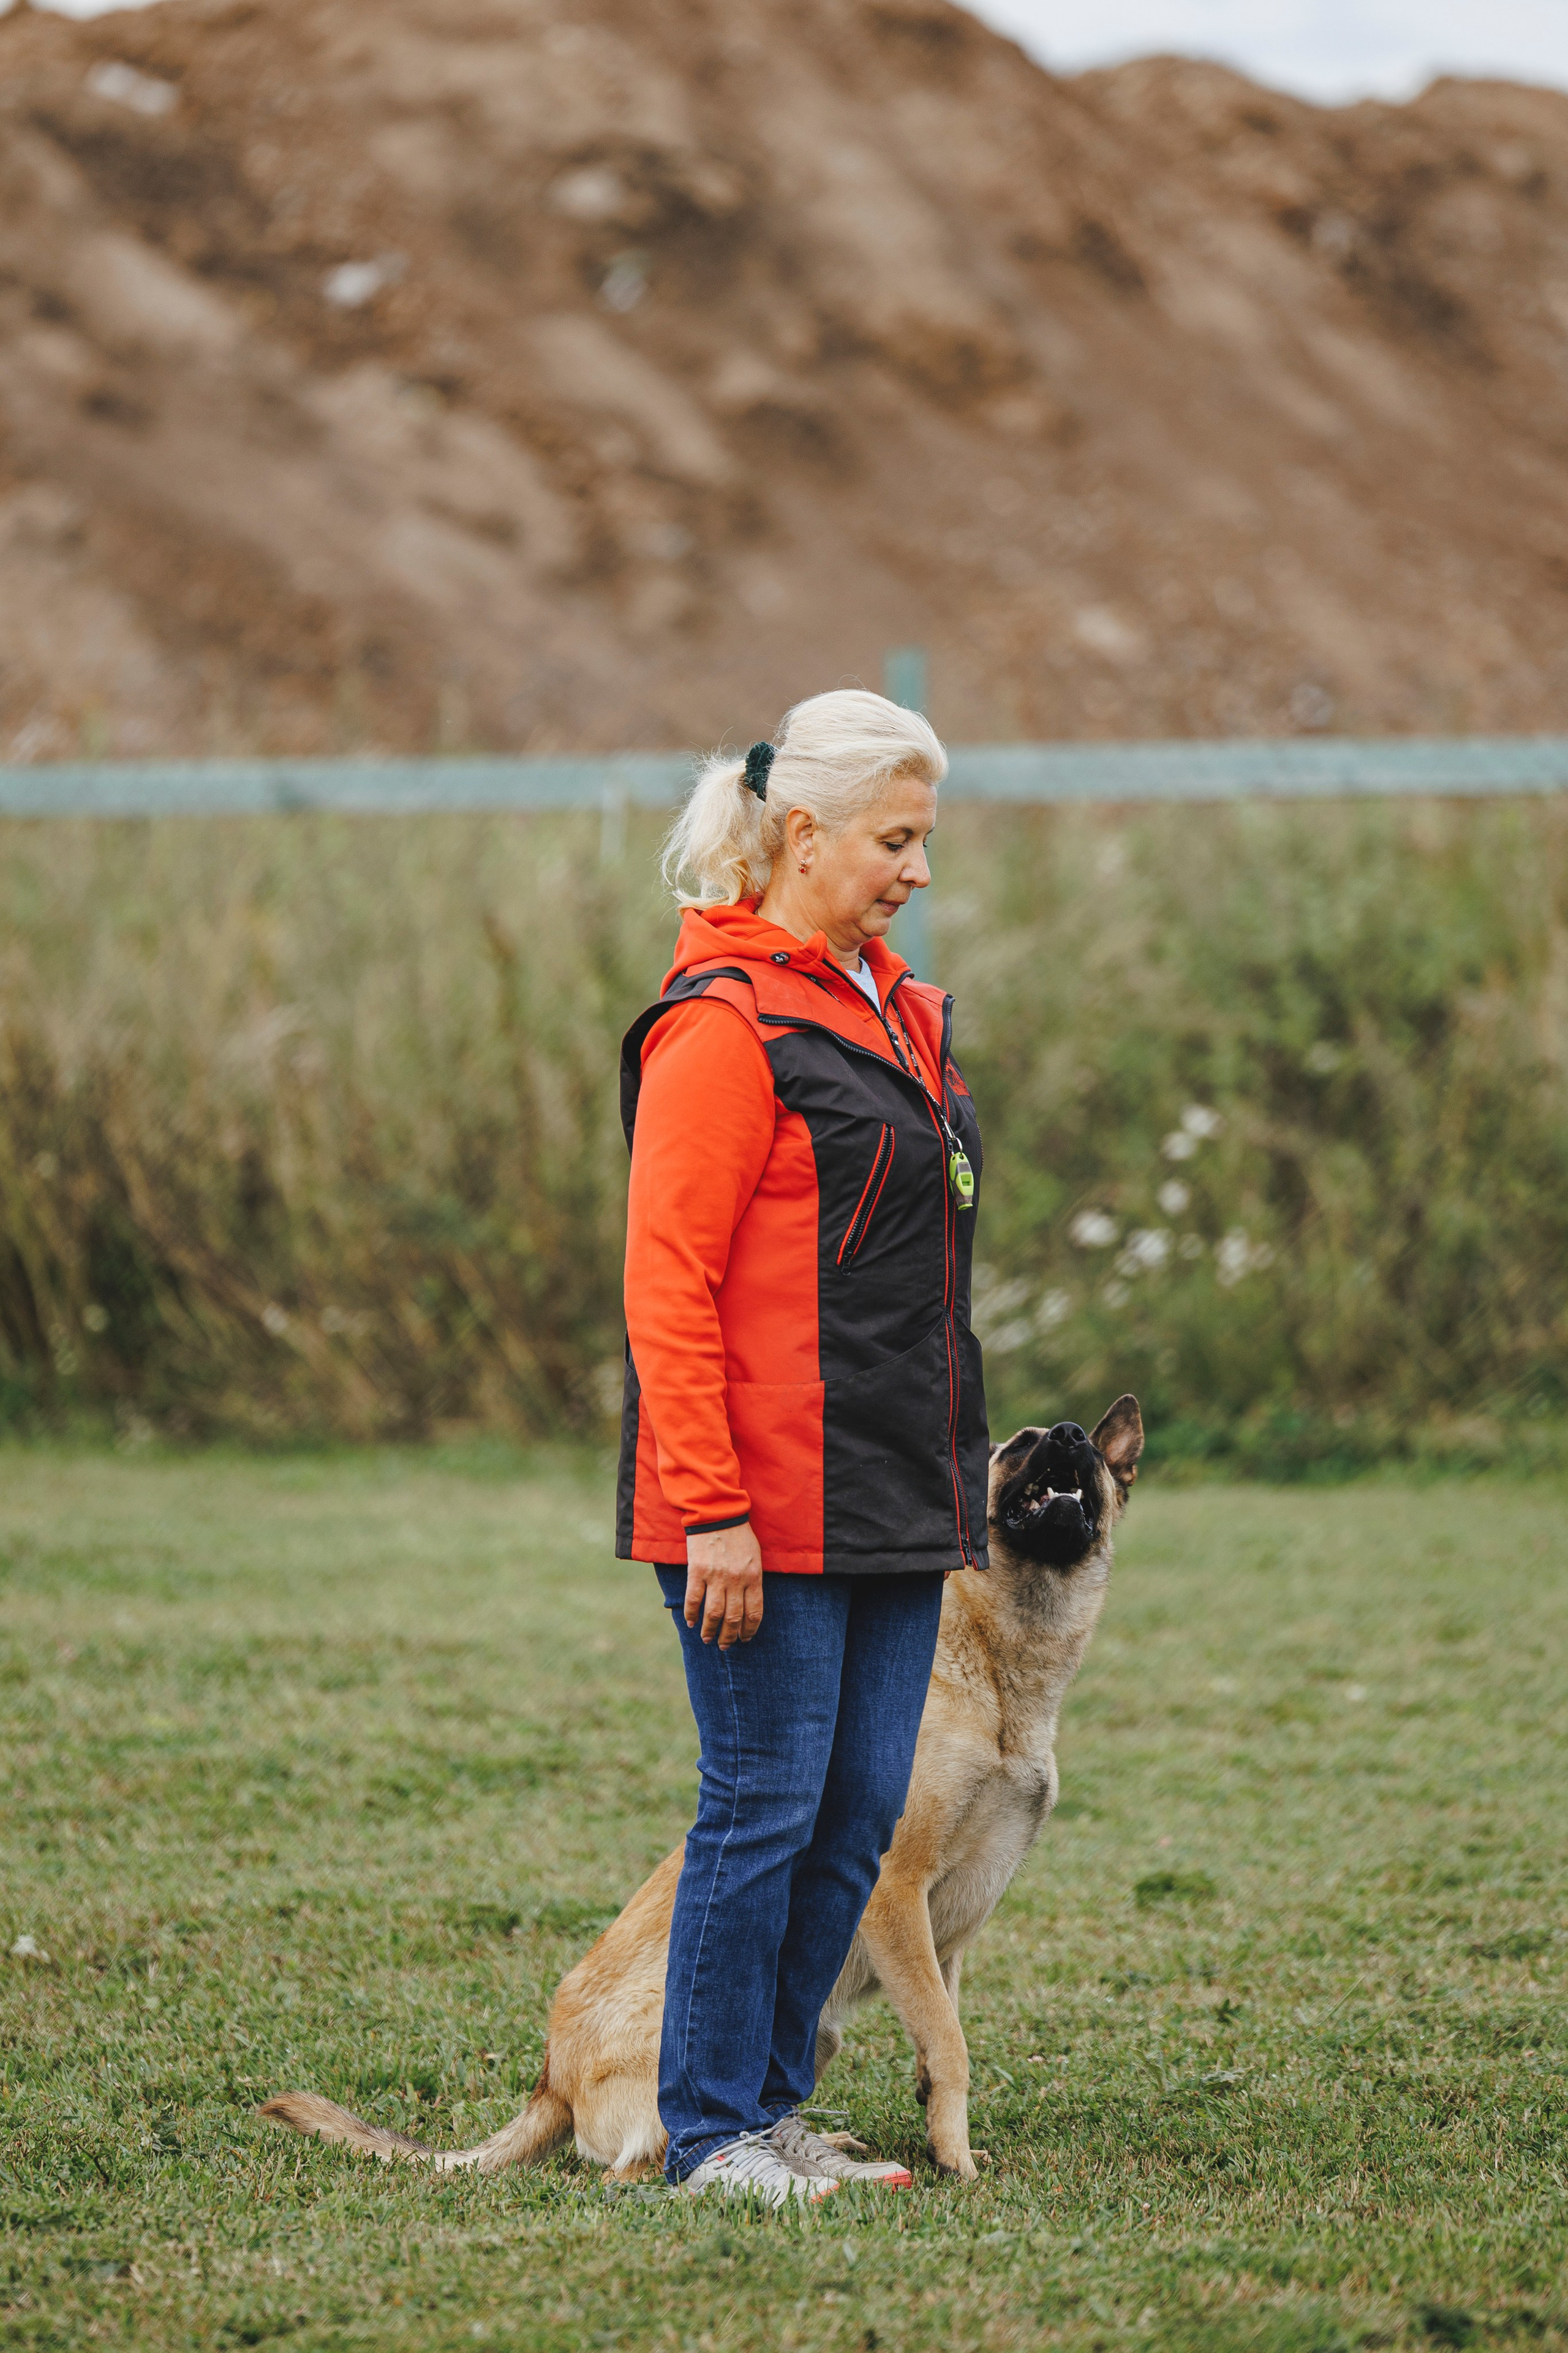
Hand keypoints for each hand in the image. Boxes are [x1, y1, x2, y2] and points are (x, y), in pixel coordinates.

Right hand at [684, 1523, 763, 1647]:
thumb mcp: (755, 1556)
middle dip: (729, 1636)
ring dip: (710, 1631)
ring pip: (714, 1613)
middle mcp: (736, 1579)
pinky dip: (691, 1613)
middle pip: (734, 1618)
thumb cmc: (739, 1534)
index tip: (745, 1638)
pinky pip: (694, 1599)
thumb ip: (752, 1579)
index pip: (754, 1612)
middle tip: (725, 1645)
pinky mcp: (697, 1570)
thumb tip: (748, 1604)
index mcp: (754, 1576)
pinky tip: (690, 1622)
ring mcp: (716, 1576)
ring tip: (707, 1639)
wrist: (717, 1512)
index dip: (749, 1630)